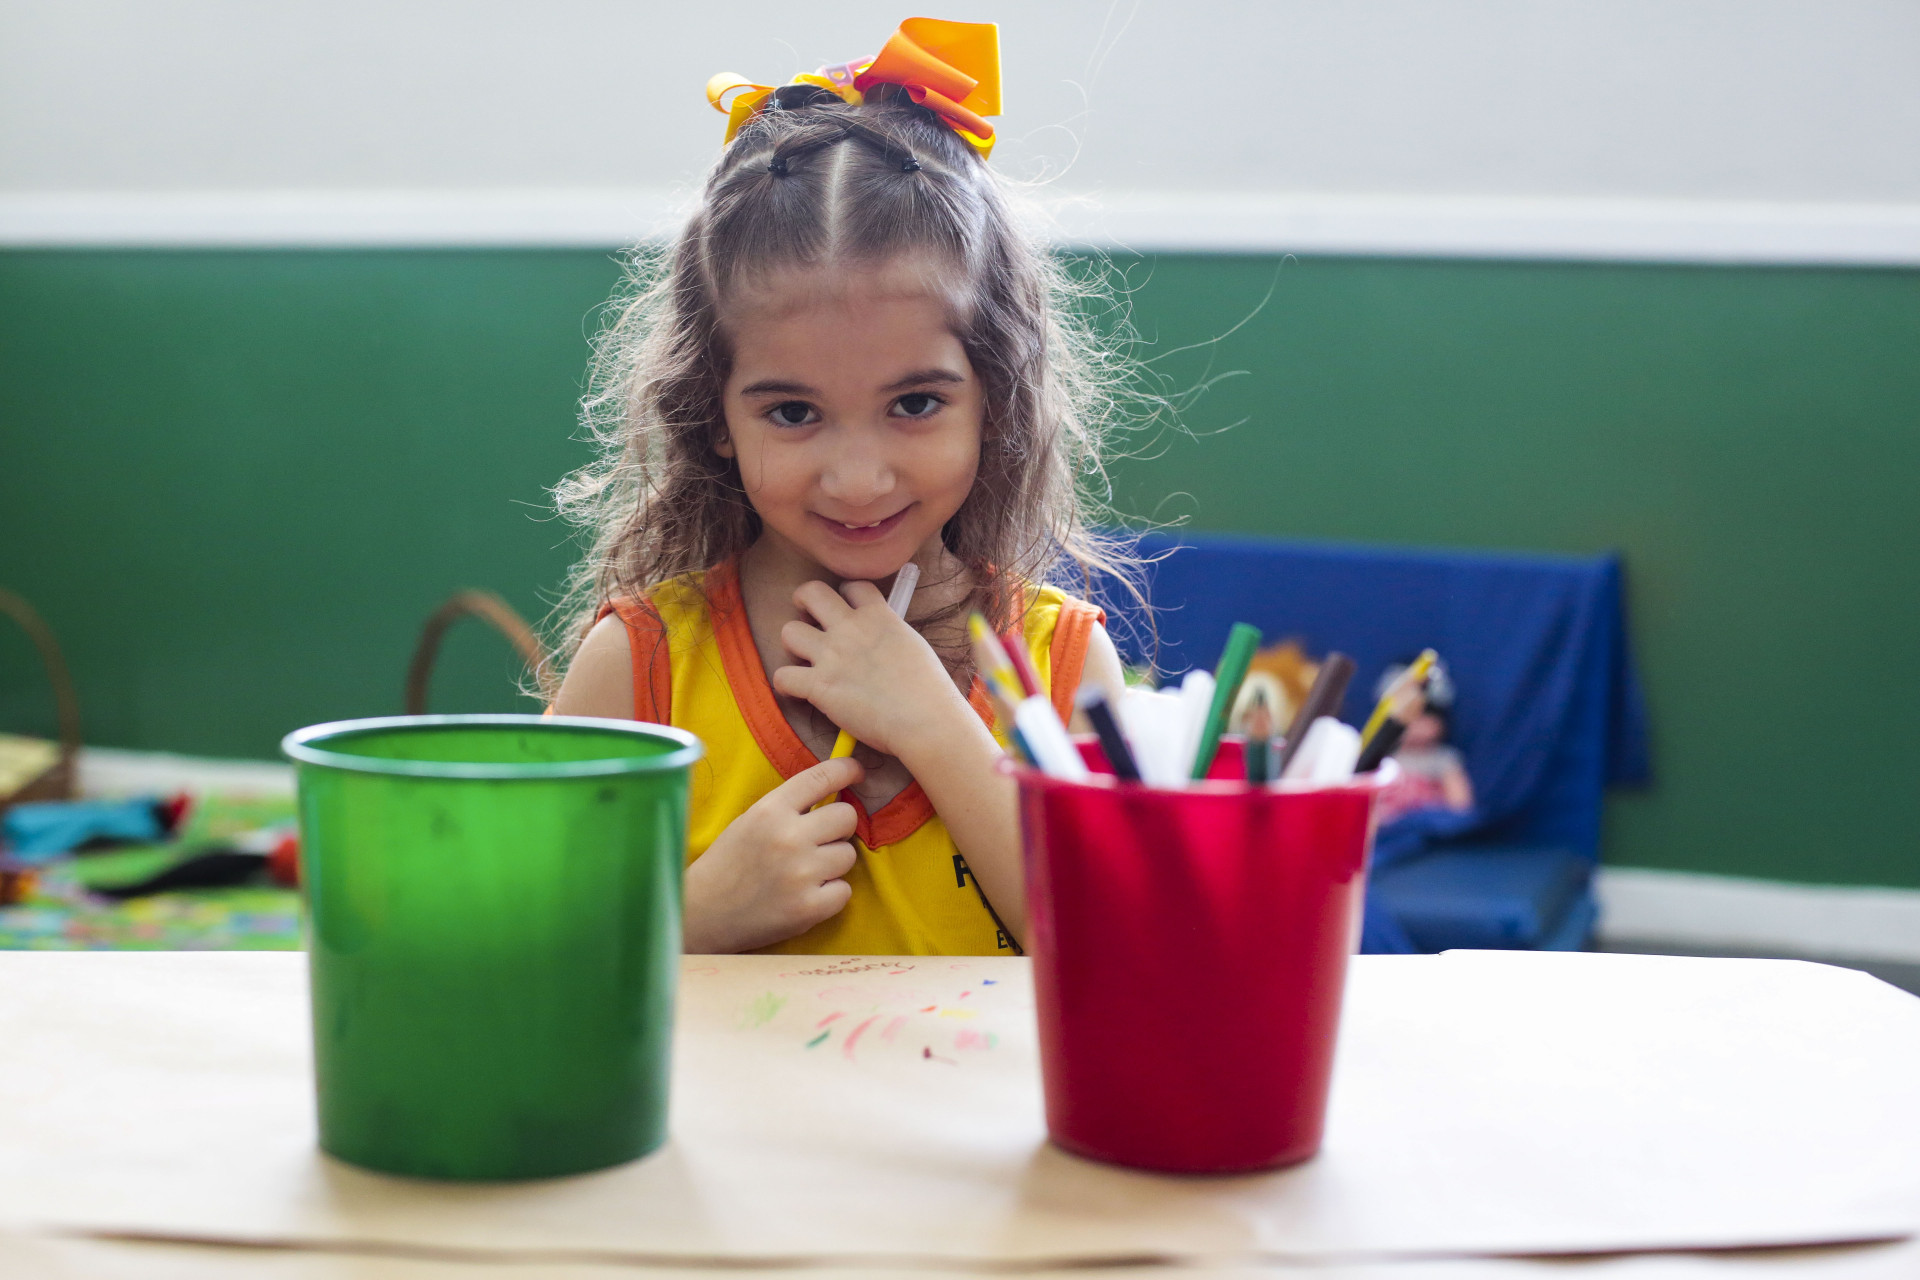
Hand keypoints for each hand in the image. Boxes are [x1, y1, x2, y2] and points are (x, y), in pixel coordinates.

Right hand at [682, 756, 864, 952]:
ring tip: (805, 872)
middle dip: (839, 827)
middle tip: (820, 839)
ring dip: (833, 863)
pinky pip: (844, 891)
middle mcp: (788, 837)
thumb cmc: (730, 863)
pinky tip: (806, 895)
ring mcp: (800, 874)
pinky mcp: (808, 907)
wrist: (703, 913)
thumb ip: (790, 805)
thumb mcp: (751, 820)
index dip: (847, 769)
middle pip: (847, 816)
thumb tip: (837, 787)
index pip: (822, 777)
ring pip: (848, 855)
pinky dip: (830, 894)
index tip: (856, 772)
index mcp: (770, 810)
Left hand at [773, 579, 966, 758]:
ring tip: (805, 659)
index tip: (846, 611)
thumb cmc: (929, 689)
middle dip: (804, 602)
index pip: (851, 586)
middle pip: (810, 592)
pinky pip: (782, 676)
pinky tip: (800, 691)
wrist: (925, 719)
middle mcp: (850, 628)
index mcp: (878, 615)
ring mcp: (831, 656)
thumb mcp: (913, 644)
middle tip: (809, 619)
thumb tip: (877, 636)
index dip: (845, 596)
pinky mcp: (818, 686)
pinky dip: (787, 684)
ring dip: (793, 644)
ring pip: (788, 631)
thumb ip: (889, 632)